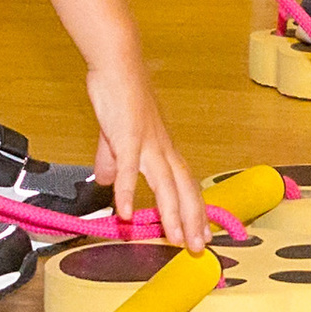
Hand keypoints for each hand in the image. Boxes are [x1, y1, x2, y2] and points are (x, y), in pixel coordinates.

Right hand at [83, 46, 206, 250]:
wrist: (117, 63)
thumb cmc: (120, 95)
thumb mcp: (116, 137)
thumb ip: (114, 163)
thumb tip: (110, 185)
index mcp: (162, 149)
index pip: (185, 184)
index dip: (194, 210)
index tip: (200, 234)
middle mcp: (162, 148)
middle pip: (184, 189)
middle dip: (193, 220)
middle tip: (198, 248)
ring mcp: (147, 143)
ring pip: (165, 184)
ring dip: (172, 213)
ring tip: (176, 239)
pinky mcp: (128, 136)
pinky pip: (129, 169)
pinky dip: (129, 192)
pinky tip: (125, 213)